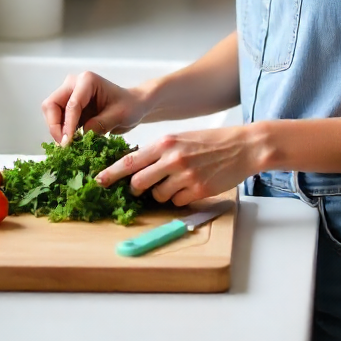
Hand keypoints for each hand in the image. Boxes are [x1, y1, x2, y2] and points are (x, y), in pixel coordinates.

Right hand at [41, 71, 148, 144]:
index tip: (67, 143)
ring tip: (70, 146)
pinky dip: (61, 133)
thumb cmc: (130, 106)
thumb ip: (99, 125)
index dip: (68, 125)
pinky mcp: (69, 107)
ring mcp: (69, 95)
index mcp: (87, 80)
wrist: (133, 106)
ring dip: (57, 131)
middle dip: (56, 127)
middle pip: (51, 105)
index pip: (71, 104)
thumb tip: (79, 136)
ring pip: (51, 113)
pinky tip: (71, 144)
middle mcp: (73, 84)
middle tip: (65, 146)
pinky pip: (58, 120)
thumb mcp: (119, 116)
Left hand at [95, 126, 264, 206]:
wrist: (243, 146)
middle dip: (136, 189)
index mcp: (165, 142)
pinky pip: (177, 202)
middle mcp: (172, 159)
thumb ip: (160, 152)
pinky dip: (179, 198)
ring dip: (162, 194)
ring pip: (158, 195)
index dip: (111, 174)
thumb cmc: (210, 141)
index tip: (97, 181)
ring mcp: (185, 176)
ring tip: (177, 181)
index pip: (130, 161)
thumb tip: (137, 169)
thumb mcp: (180, 138)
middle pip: (139, 183)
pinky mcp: (198, 191)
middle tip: (141, 189)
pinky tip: (191, 185)